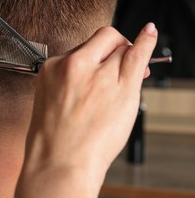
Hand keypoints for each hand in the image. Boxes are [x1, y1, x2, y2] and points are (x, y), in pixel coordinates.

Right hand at [14, 24, 156, 197]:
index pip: (81, 48)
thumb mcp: (49, 103)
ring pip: (121, 48)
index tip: (102, 62)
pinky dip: (146, 42)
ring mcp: (99, 75)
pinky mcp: (121, 86)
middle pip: (102, 41)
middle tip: (122, 62)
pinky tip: (150, 33)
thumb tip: (89, 74)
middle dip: (114, 48)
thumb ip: (68, 83)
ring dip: (128, 54)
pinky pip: (137, 54)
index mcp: (52, 69)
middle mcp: (73, 65)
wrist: (57, 164)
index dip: (96, 54)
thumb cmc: (51, 143)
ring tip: (136, 66)